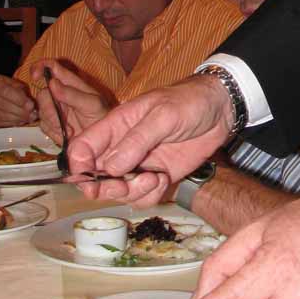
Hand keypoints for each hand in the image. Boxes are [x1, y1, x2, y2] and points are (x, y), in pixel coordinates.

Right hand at [0, 74, 36, 129]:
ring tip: (27, 119)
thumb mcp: (7, 84)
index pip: (5, 90)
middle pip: (2, 104)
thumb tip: (31, 102)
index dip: (19, 99)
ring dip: (16, 118)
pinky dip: (9, 123)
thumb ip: (19, 89)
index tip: (31, 105)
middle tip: (32, 115)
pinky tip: (17, 122)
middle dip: (20, 111)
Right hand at [29, 60, 110, 146]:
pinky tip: (65, 135)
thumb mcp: (92, 104)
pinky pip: (43, 125)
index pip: (52, 67)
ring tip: (69, 130)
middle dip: (48, 108)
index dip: (41, 67)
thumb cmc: (102, 117)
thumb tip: (52, 83)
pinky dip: (53, 131)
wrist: (102, 142)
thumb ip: (73, 94)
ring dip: (53, 122)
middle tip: (60, 121)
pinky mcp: (51, 124)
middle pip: (43, 94)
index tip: (35, 76)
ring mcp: (55, 109)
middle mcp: (60, 94)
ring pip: (41, 111)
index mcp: (71, 83)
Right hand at [66, 74, 234, 205]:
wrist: (221, 109)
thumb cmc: (189, 102)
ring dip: (132, 192)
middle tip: (123, 186)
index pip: (82, 148)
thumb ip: (137, 140)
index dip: (78, 166)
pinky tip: (164, 179)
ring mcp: (139, 164)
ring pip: (119, 191)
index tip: (88, 179)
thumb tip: (110, 167)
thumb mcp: (162, 115)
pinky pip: (142, 196)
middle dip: (104, 188)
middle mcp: (122, 148)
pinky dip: (150, 195)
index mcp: (115, 126)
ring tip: (155, 177)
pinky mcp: (157, 176)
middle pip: (95, 176)